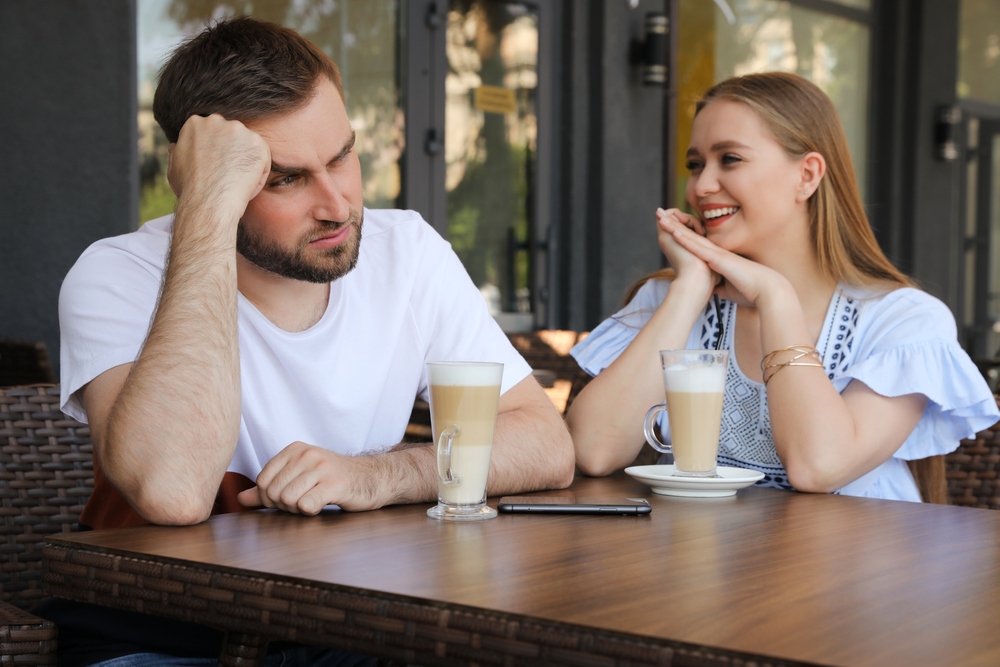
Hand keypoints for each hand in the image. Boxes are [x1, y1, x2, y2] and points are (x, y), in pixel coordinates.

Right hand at [168, 114, 270, 221]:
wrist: (208, 202)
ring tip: (235, 183)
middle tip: (229, 176)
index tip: (216, 168)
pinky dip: (259, 174)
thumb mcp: (174, 167)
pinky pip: (263, 159)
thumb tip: (175, 145)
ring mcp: (238, 130)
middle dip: (233, 153)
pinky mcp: (257, 143)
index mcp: (195, 123)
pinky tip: (246, 186)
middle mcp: (216, 121)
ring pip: (248, 147)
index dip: (217, 152)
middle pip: (232, 136)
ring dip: (246, 164)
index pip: (214, 132)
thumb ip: (178, 152)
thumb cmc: (190, 189)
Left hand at [236, 441, 384, 513]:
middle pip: (273, 492)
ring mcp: (322, 468)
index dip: (269, 497)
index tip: (286, 499)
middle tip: (301, 502)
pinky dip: (310, 511)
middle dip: (283, 505)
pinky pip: (306, 505)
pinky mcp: (335, 484)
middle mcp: (307, 454)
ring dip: (297, 509)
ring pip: (288, 499)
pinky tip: (321, 505)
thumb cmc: (332, 479)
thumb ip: (268, 488)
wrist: (371, 478)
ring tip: (311, 503)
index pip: (263, 480)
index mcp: (295, 449)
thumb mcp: (299, 477)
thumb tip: (240, 499)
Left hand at [662, 216, 787, 306]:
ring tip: (661, 218)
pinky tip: (674, 232)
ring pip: (693, 238)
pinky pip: (699, 247)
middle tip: (661, 216)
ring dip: (676, 228)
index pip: (698, 247)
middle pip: (692, 237)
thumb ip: (720, 288)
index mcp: (720, 260)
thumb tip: (711, 292)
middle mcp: (717, 253)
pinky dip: (686, 240)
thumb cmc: (751, 291)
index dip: (684, 237)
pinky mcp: (719, 259)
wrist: (767, 291)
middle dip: (676, 226)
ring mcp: (718, 254)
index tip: (671, 229)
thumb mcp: (729, 290)